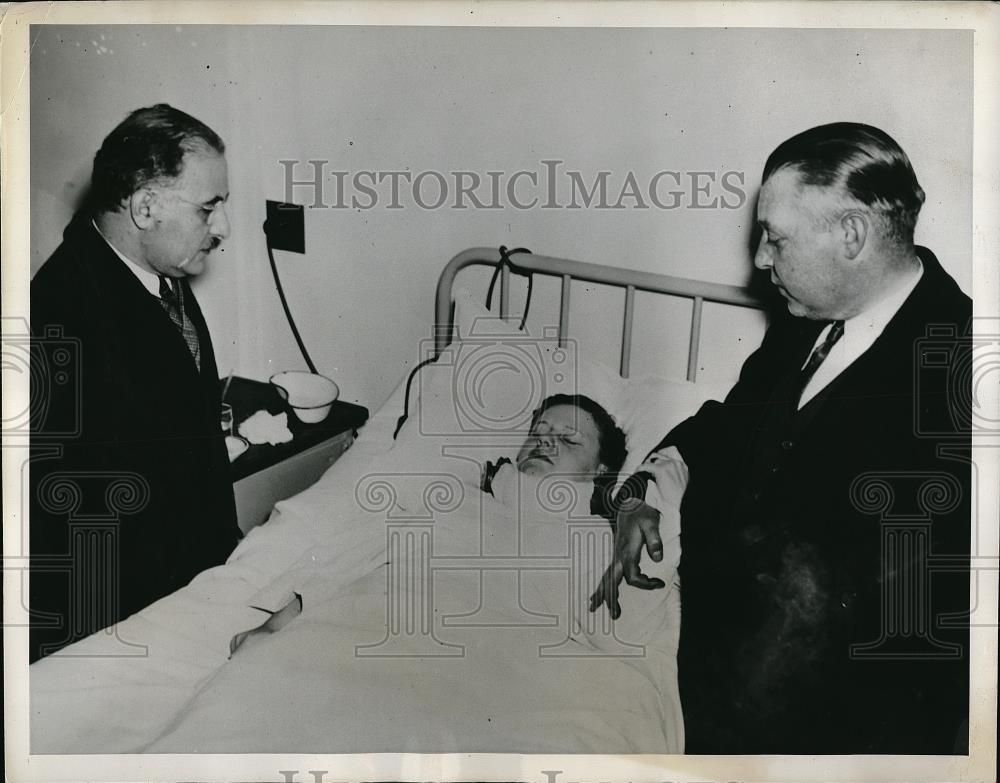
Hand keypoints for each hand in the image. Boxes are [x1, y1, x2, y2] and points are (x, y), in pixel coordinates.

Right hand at [589, 501, 664, 618]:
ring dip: (602, 592)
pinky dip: (604, 583)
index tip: (659, 583)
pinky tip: (601, 589)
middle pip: (612, 581)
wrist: (630, 501)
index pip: (633, 577)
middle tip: (615, 615)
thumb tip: (657, 558)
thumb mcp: (652, 522)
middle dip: (611, 598)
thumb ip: (654, 540)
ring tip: (593, 607)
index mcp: (627, 551)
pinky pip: (608, 571)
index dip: (645, 584)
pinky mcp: (617, 553)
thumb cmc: (642, 512)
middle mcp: (618, 555)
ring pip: (606, 577)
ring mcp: (616, 554)